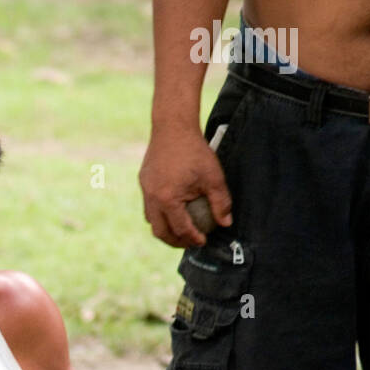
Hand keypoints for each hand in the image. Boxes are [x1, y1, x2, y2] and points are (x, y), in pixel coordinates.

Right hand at [139, 125, 232, 247]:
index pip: (181, 229)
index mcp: (168, 200)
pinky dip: (160, 215)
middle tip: (189, 243)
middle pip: (161, 232)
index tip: (203, 241)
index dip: (192, 239)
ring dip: (165, 230)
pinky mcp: (143, 182)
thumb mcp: (214, 177)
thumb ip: (221, 202)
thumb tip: (226, 223)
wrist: (172, 127)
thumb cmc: (195, 151)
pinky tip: (172, 212)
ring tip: (179, 232)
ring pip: (151, 221)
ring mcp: (145, 191)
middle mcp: (152, 198)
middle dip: (175, 242)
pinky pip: (149, 206)